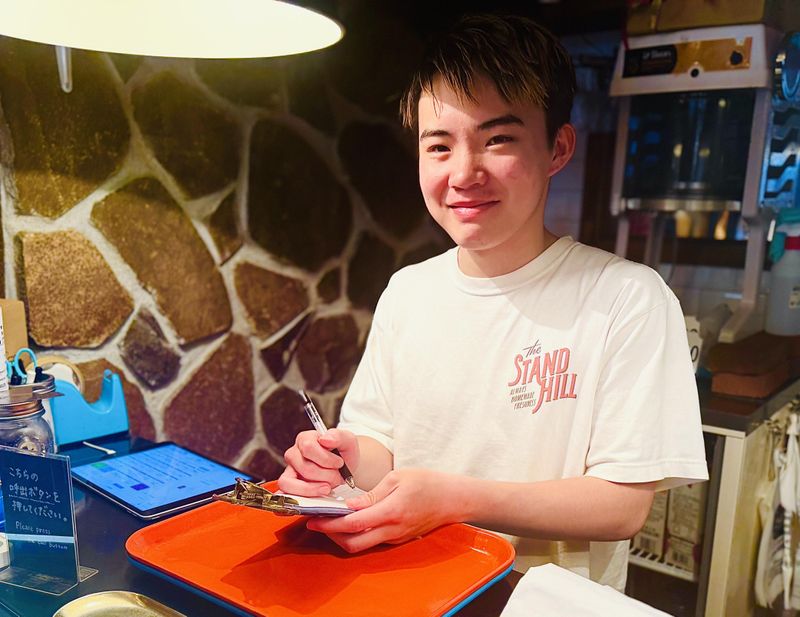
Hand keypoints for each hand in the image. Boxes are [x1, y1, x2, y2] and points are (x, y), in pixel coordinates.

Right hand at [279, 428, 358, 496]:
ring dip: (314, 489)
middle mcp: (294, 453)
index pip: (308, 448)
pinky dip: (303, 497)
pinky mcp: (290, 485)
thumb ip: (338, 436)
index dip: (325, 459)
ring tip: (328, 487)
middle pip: (304, 468)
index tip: (339, 463)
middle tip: (337, 476)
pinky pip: (287, 494)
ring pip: (291, 483)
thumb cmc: (343, 453)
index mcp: (305, 439)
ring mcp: (290, 470)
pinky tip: (317, 495)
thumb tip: (325, 439)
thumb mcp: (347, 440)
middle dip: (325, 476)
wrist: (346, 467)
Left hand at [306, 468, 462, 551]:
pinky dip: (355, 535)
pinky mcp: (397, 539)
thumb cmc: (427, 483)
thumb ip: (372, 494)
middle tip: (315, 522)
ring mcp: (395, 538)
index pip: (353, 524)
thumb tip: (349, 505)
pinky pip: (371, 542)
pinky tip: (348, 521)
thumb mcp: (398, 478)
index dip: (330, 524)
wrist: (452, 499)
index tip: (314, 518)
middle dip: (330, 535)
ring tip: (328, 520)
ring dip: (341, 536)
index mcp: (391, 512)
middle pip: (353, 543)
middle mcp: (392, 530)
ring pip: (361, 546)